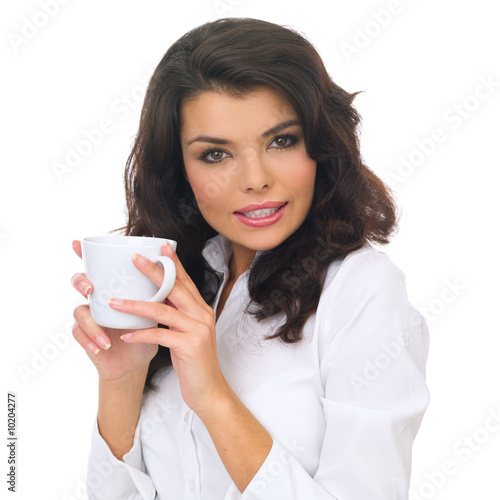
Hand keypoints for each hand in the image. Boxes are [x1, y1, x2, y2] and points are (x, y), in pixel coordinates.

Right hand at [70, 240, 157, 380]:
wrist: (138, 359)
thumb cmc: (147, 330)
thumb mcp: (157, 308)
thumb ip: (159, 289)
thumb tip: (173, 265)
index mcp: (113, 287)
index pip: (97, 267)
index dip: (82, 254)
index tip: (76, 242)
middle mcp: (98, 298)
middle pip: (80, 282)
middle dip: (81, 282)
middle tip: (90, 288)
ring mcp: (90, 316)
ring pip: (79, 312)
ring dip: (92, 324)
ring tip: (105, 337)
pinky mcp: (86, 336)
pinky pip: (79, 335)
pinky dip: (90, 341)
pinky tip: (100, 347)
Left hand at [107, 242, 228, 414]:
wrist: (209, 390)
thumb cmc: (194, 361)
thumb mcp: (186, 333)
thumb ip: (176, 315)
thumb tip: (156, 298)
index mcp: (200, 309)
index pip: (185, 281)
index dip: (173, 263)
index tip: (159, 246)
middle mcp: (201, 315)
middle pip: (175, 288)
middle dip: (153, 272)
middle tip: (134, 259)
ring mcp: (197, 330)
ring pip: (163, 310)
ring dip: (136, 305)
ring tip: (114, 302)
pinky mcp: (190, 346)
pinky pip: (160, 336)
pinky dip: (140, 334)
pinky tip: (126, 335)